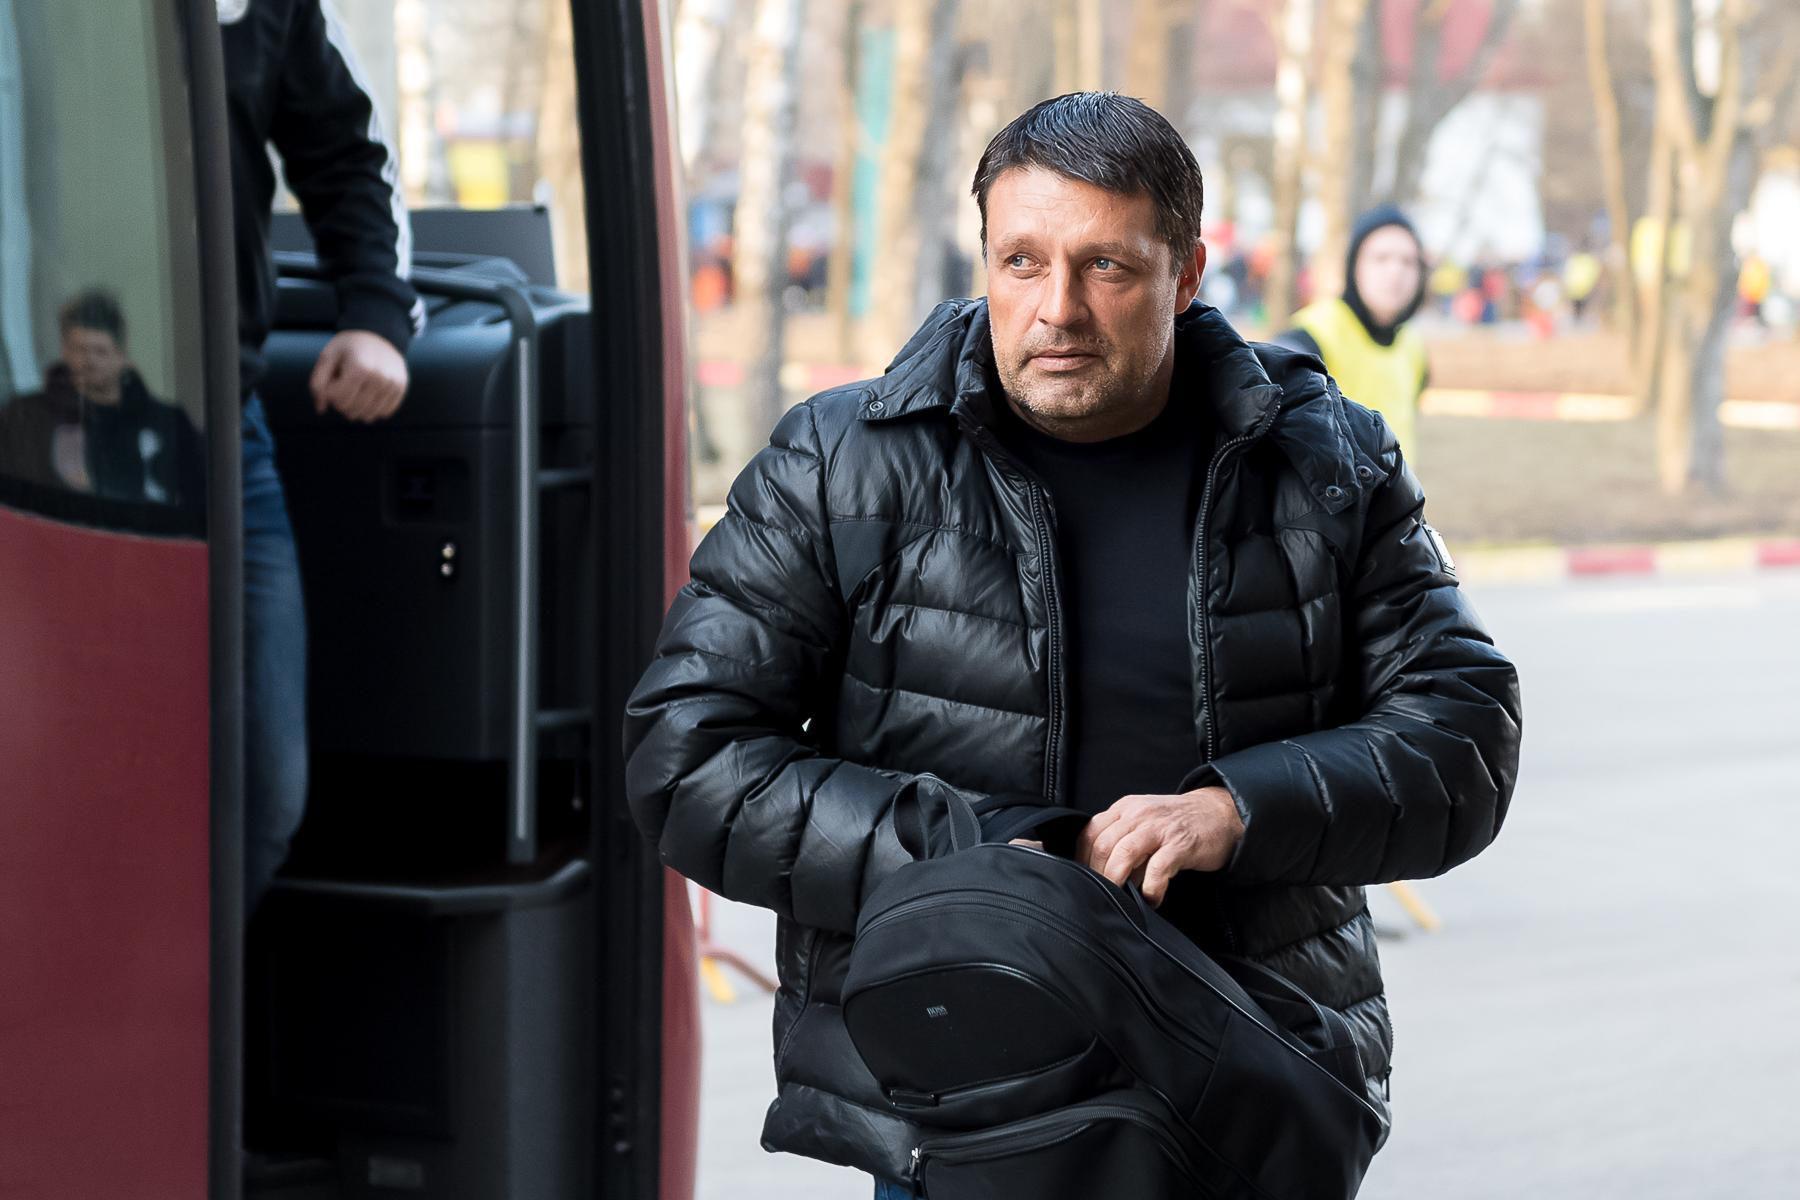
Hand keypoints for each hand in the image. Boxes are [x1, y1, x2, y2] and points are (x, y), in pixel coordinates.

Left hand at [310, 330, 407, 421]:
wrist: (379, 332)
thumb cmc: (348, 346)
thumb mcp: (328, 357)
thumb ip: (318, 383)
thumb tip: (321, 409)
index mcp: (359, 368)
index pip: (338, 400)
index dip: (330, 392)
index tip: (332, 378)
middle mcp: (379, 378)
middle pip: (351, 410)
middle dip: (342, 401)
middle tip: (343, 384)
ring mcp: (392, 384)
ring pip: (368, 416)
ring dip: (357, 407)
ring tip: (356, 390)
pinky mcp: (401, 388)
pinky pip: (384, 413)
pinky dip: (373, 408)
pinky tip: (370, 394)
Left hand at [1074, 787, 1244, 906]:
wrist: (1220, 813)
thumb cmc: (1178, 822)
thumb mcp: (1144, 821)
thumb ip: (1123, 839)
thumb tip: (1102, 872)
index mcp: (1125, 808)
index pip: (1091, 831)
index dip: (1082, 858)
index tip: (1084, 879)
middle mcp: (1139, 814)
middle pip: (1103, 844)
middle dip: (1098, 874)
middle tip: (1101, 894)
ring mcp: (1160, 828)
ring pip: (1124, 854)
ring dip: (1117, 880)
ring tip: (1120, 898)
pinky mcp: (1180, 844)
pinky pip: (1157, 869)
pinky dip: (1150, 889)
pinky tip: (1151, 899)